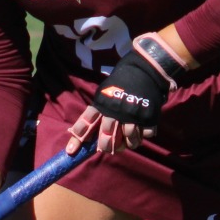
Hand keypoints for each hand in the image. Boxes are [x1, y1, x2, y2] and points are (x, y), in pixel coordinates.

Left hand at [69, 37, 177, 155]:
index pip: (87, 122)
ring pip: (128, 139)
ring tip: (127, 142)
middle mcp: (115, 110)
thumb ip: (98, 111)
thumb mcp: (104, 92)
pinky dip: (143, 136)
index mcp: (102, 103)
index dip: (78, 137)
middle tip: (106, 149)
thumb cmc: (121, 84)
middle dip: (105, 145)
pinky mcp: (148, 116)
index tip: (71, 150)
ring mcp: (132, 114)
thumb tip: (84, 133)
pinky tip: (141, 132)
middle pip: (107, 136)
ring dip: (127, 144)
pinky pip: (145, 135)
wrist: (144, 69)